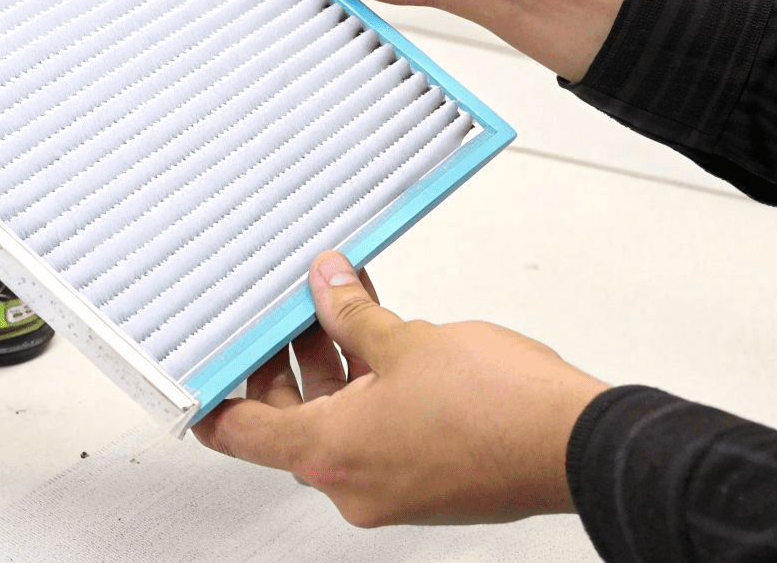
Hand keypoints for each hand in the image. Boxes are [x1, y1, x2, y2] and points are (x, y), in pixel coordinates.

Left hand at [192, 250, 608, 526]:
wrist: (578, 444)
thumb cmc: (502, 408)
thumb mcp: (407, 340)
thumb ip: (353, 314)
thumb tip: (326, 287)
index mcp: (328, 454)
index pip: (237, 433)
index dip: (210, 398)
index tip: (198, 371)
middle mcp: (352, 484)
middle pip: (288, 422)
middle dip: (287, 360)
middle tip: (291, 310)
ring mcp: (391, 489)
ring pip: (337, 424)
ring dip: (335, 368)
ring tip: (344, 305)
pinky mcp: (426, 484)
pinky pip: (377, 434)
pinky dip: (371, 391)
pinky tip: (385, 338)